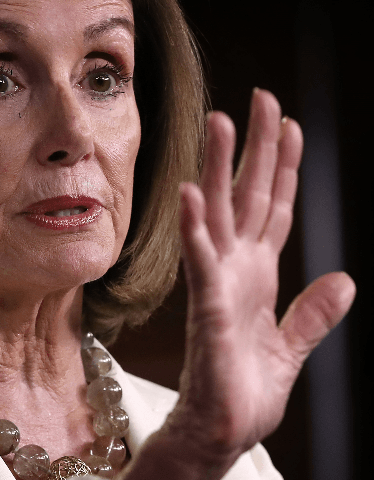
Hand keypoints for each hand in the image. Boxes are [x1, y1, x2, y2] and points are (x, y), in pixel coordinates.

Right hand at [122, 89, 354, 479]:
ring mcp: (219, 287)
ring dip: (218, 170)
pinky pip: (201, 263)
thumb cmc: (246, 389)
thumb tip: (346, 281)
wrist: (223, 431)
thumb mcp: (293, 347)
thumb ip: (315, 314)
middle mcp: (236, 271)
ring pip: (218, 217)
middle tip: (258, 99)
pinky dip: (196, 229)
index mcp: (258, 277)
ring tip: (218, 124)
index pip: (273, 210)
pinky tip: (192, 195)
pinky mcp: (208, 312)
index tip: (291, 127)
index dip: (283, 168)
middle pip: (246, 198)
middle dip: (254, 148)